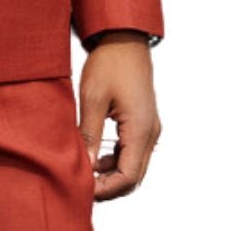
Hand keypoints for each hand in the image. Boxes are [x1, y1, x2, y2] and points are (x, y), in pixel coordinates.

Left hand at [78, 35, 161, 202]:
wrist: (125, 40)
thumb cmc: (109, 64)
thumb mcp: (92, 99)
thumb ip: (90, 134)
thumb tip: (85, 167)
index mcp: (140, 129)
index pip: (128, 176)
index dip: (105, 189)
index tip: (81, 190)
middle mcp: (151, 133)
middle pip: (134, 177)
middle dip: (109, 188)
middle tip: (80, 187)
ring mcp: (150, 129)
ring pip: (135, 167)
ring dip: (112, 176)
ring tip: (85, 174)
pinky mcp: (144, 124)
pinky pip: (133, 153)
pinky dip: (116, 162)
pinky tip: (96, 158)